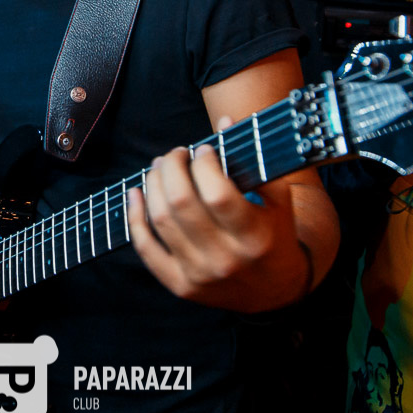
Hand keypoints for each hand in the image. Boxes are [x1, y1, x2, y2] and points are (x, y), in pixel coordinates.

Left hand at [126, 116, 312, 312]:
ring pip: (161, 220)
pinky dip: (135, 218)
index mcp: (254, 236)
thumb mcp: (278, 200)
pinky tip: (135, 193)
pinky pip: (146, 249)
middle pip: (181, 202)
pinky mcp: (181, 286)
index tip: (204, 150)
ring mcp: (200, 275)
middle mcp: (226, 259)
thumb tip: (226, 121)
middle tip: (176, 154)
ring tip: (159, 167)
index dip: (204, 164)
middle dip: (172, 167)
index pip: (217, 193)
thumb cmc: (276, 235)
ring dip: (153, 185)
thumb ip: (256, 160)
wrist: (274, 292)